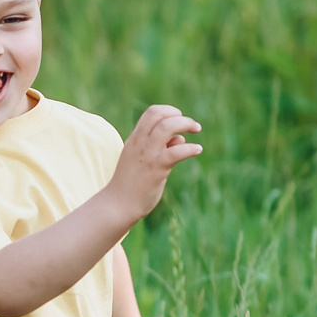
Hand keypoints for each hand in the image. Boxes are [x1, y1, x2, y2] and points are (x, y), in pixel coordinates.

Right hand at [104, 105, 203, 222]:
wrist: (118, 204)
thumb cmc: (131, 183)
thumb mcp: (141, 159)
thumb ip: (158, 146)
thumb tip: (179, 138)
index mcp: (135, 139)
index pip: (152, 112)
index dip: (169, 112)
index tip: (179, 121)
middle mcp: (140, 143)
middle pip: (159, 115)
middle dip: (179, 116)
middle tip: (192, 126)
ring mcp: (148, 155)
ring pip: (167, 128)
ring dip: (185, 124)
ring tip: (197, 130)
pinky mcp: (157, 169)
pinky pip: (176, 152)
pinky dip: (190, 148)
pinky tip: (197, 150)